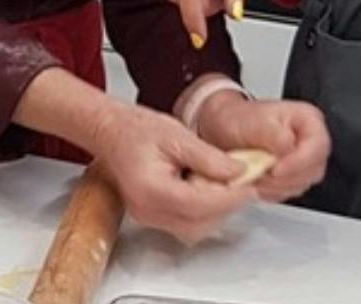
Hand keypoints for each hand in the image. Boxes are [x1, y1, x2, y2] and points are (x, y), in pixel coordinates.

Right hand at [86, 100, 255, 243]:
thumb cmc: (137, 130)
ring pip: (193, 229)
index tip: (248, 187)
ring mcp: (148, 217)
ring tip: (227, 185)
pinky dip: (202, 211)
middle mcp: (147, 210)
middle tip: (244, 185)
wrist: (112, 132)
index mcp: (151, 189)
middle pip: (197, 224)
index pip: (198, 205)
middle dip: (225, 207)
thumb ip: (209, 158)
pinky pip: (184, 223)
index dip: (229, 198)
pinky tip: (208, 189)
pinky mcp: (153, 216)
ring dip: (215, 211)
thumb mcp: (178, 135)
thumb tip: (237, 172)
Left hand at [195, 91, 330, 203]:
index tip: (276, 169)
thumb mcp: (253, 121)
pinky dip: (272, 191)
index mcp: (307, 120)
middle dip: (285, 177)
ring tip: (256, 175)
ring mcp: (301, 160)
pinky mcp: (291, 176)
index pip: (318, 146)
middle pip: (313, 169)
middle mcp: (309, 140)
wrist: (223, 128)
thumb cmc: (238, 119)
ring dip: (277, 186)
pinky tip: (258, 181)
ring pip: (302, 184)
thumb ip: (273, 133)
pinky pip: (288, 192)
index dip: (299, 161)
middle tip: (261, 174)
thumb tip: (289, 145)